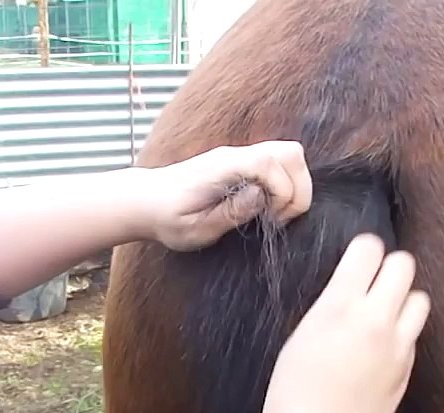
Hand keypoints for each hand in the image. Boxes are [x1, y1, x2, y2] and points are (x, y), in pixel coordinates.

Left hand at [141, 141, 312, 251]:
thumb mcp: (195, 229)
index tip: (273, 218)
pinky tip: (266, 207)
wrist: (145, 202)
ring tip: (275, 214)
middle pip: (291, 153)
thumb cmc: (167, 219)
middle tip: (279, 218)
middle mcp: (235, 155)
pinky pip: (276, 163)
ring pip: (287, 155)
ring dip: (294, 186)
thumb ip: (230, 213)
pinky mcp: (241, 163)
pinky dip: (284, 184)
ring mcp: (239, 156)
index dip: (283, 192)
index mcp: (223, 168)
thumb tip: (261, 197)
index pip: (271, 163)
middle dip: (298, 189)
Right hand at [257, 235, 431, 412]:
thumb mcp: (301, 335)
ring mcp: (398, 348)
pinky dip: (401, 335)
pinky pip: (413, 337)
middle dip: (389, 268)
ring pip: (420, 299)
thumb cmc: (291, 393)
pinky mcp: (407, 372)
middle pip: (405, 265)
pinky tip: (378, 351)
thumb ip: (333, 305)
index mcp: (340, 307)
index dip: (364, 250)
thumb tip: (351, 286)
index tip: (357, 258)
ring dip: (403, 299)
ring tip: (381, 315)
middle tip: (372, 282)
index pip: (370, 249)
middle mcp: (376, 321)